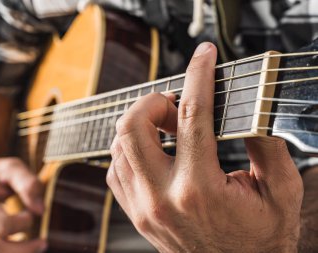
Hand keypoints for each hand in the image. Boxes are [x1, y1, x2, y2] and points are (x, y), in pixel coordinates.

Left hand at [107, 43, 302, 252]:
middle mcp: (163, 197)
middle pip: (132, 126)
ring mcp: (143, 207)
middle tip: (173, 104)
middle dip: (152, 101)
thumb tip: (251, 109)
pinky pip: (115, 169)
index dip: (198, 76)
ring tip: (165, 125)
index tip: (203, 56)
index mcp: (200, 189)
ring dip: (140, 124)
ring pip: (118, 146)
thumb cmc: (258, 241)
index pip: (192, 115)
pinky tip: (151, 151)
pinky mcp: (135, 213)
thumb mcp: (279, 192)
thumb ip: (266, 145)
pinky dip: (129, 150)